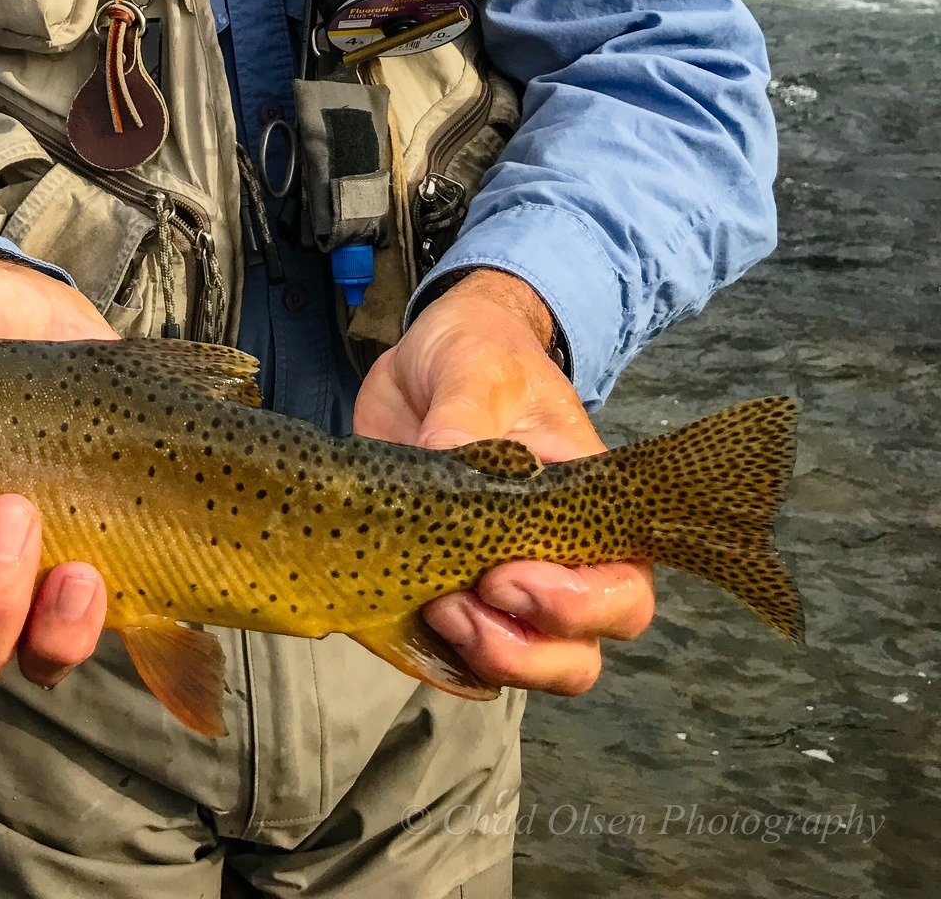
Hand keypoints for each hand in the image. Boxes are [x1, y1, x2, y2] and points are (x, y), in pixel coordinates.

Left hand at [353, 269, 653, 694]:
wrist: (426, 360)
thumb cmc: (479, 356)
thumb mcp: (476, 367)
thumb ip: (467, 414)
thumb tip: (450, 456)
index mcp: (586, 511)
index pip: (621, 592)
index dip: (575, 606)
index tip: (505, 575)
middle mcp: (554, 561)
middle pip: (577, 655)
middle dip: (526, 654)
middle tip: (462, 603)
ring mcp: (498, 583)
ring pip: (522, 669)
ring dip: (481, 658)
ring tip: (435, 608)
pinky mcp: (443, 587)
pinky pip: (452, 657)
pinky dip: (434, 656)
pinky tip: (404, 618)